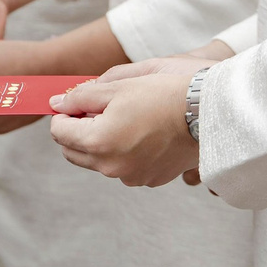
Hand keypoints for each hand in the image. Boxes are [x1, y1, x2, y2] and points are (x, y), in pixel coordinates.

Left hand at [47, 59, 205, 185]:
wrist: (208, 111)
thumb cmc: (162, 94)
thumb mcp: (117, 87)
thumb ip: (81, 97)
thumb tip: (57, 104)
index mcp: (99, 142)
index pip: (59, 132)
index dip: (63, 114)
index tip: (75, 102)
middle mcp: (112, 167)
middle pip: (73, 152)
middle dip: (76, 131)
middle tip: (94, 109)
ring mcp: (132, 176)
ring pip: (99, 161)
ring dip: (100, 142)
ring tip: (123, 118)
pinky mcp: (151, 179)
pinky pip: (125, 167)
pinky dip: (124, 152)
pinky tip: (142, 132)